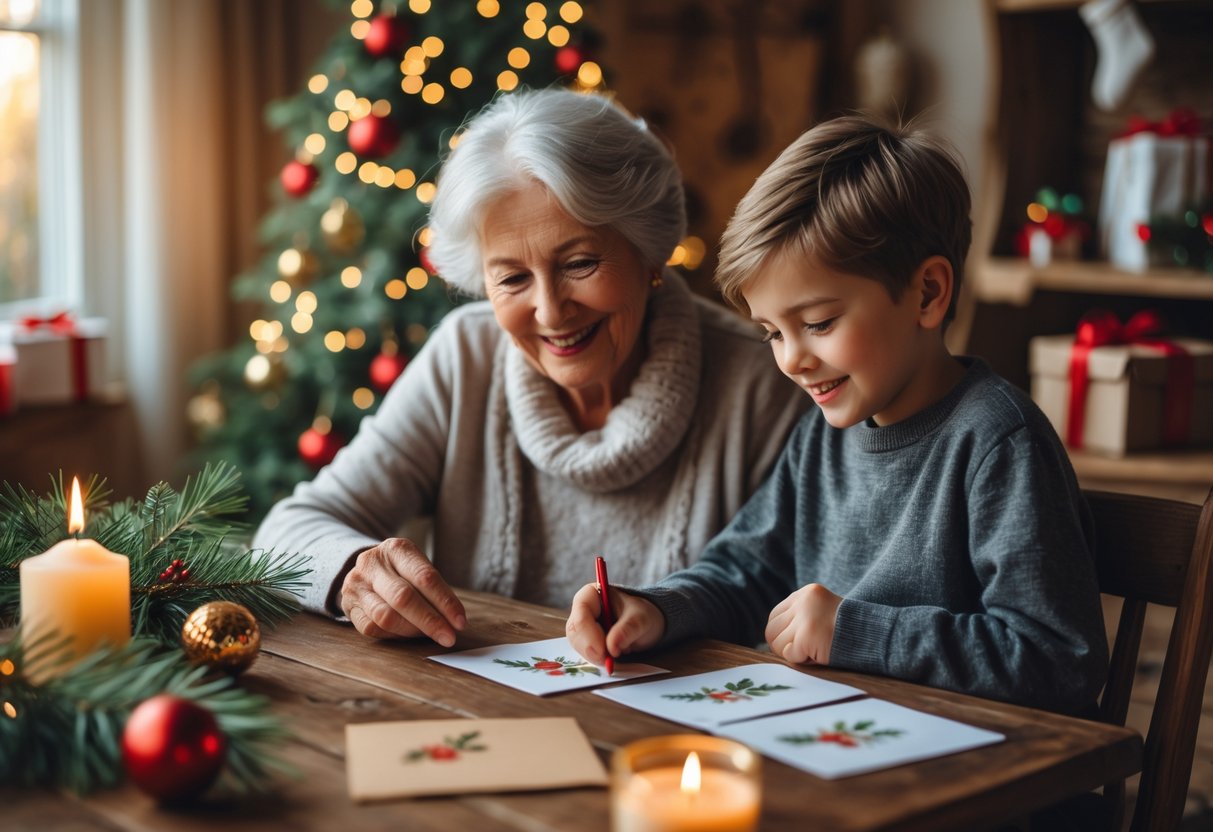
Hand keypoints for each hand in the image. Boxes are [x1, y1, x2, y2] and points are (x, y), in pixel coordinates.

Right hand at [339, 537, 467, 645]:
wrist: (366, 569)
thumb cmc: (402, 571)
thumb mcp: (417, 568)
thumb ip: (434, 590)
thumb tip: (454, 621)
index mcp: (396, 549)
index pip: (425, 577)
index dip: (445, 602)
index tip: (460, 622)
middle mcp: (372, 563)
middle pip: (404, 597)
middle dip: (430, 621)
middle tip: (449, 637)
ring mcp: (356, 584)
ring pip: (386, 616)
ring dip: (412, 631)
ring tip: (428, 635)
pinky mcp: (348, 605)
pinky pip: (372, 628)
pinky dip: (394, 636)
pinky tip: (407, 635)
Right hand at [565, 582, 664, 666]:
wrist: (645, 627)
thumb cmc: (641, 615)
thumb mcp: (641, 618)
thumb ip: (627, 629)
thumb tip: (612, 646)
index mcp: (592, 594)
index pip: (582, 612)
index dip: (589, 633)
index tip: (603, 652)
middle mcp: (583, 609)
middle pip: (575, 630)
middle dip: (590, 648)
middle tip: (607, 661)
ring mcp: (582, 627)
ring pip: (577, 645)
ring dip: (593, 656)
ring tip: (614, 657)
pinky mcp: (585, 642)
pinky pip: (584, 654)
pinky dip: (596, 660)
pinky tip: (610, 660)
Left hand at [765, 583, 842, 664]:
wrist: (873, 636)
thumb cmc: (848, 631)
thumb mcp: (822, 614)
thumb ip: (800, 618)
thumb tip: (772, 638)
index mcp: (806, 594)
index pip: (775, 616)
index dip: (781, 634)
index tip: (793, 644)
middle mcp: (803, 601)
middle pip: (771, 630)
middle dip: (782, 645)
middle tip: (800, 652)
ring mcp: (804, 617)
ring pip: (777, 643)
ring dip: (792, 653)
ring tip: (813, 651)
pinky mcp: (806, 634)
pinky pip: (790, 654)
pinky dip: (801, 660)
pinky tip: (818, 655)